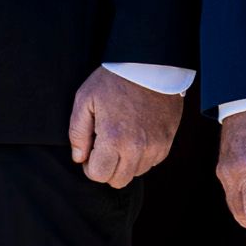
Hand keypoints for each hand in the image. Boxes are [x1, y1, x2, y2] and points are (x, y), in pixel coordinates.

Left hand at [69, 69, 184, 189]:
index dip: (90, 166)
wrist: (151, 64)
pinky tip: (137, 134)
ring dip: (126, 162)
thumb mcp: (85, 99)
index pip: (98, 175)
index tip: (92, 149)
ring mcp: (155, 146)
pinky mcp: (167, 141)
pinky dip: (143, 155)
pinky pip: (152, 161)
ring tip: (123, 137)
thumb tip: (79, 158)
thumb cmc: (115, 80)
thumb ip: (77, 133)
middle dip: (107, 168)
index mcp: (114, 139)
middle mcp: (137, 148)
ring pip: (136, 172)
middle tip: (105, 145)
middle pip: (118, 181)